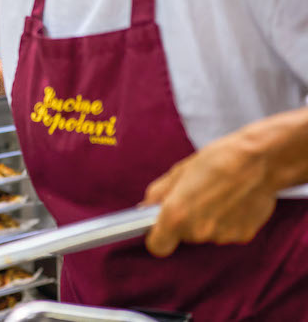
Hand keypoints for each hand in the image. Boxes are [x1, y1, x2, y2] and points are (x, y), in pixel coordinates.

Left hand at [142, 133, 277, 257]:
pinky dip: (226, 222)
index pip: (158, 246)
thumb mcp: (178, 172)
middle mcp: (198, 232)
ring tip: (217, 196)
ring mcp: (222, 237)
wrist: (260, 160)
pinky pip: (225, 233)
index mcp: (176, 215)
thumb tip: (146, 208)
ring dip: (206, 221)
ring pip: (205, 234)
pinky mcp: (243, 236)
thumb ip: (158, 194)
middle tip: (195, 198)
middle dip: (184, 221)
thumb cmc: (216, 160)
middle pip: (182, 237)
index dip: (157, 237)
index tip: (160, 226)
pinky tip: (233, 202)